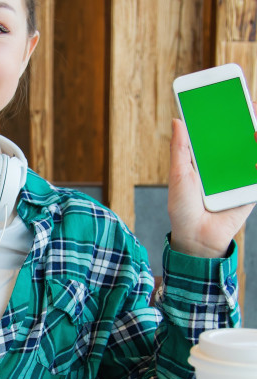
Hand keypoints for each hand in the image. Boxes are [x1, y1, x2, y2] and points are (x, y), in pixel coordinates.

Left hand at [168, 112, 255, 257]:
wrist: (197, 238)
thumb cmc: (183, 208)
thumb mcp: (179, 175)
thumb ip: (180, 149)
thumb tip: (178, 120)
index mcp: (205, 159)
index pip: (216, 132)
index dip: (222, 114)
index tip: (226, 93)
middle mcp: (224, 164)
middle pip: (238, 137)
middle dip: (244, 118)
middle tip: (247, 99)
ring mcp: (240, 175)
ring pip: (252, 150)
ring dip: (255, 133)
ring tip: (255, 115)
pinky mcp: (251, 188)